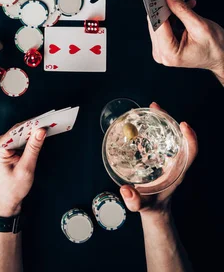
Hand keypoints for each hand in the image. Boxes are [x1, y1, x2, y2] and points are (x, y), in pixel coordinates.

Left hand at [0, 125, 46, 216]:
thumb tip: (40, 131)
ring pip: (20, 133)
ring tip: (47, 129)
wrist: (7, 201)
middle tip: (50, 124)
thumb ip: (33, 148)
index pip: (17, 130)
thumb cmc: (13, 188)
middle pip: (19, 130)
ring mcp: (2, 146)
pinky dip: (30, 138)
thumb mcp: (26, 168)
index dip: (32, 125)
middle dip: (34, 128)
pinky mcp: (7, 148)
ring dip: (33, 132)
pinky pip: (20, 138)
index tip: (45, 121)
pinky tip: (39, 137)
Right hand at [120, 102, 197, 216]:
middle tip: (156, 107)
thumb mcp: (142, 205)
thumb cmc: (151, 206)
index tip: (183, 125)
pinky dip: (156, 127)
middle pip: (180, 137)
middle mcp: (176, 162)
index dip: (190, 138)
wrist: (154, 209)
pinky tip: (145, 121)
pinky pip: (163, 138)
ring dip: (163, 120)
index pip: (190, 153)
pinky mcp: (161, 156)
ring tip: (151, 109)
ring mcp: (169, 158)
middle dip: (170, 120)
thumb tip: (125, 190)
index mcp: (176, 172)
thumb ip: (134, 200)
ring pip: (171, 135)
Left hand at [148, 0, 223, 83]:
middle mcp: (162, 54)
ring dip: (170, 11)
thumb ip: (181, 9)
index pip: (157, 25)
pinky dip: (172, 16)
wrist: (221, 57)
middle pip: (155, 24)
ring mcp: (162, 50)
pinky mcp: (164, 46)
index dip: (158, 7)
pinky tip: (183, 10)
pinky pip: (163, 26)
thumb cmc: (215, 49)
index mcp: (169, 53)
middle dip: (165, 8)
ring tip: (185, 5)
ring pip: (158, 23)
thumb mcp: (200, 25)